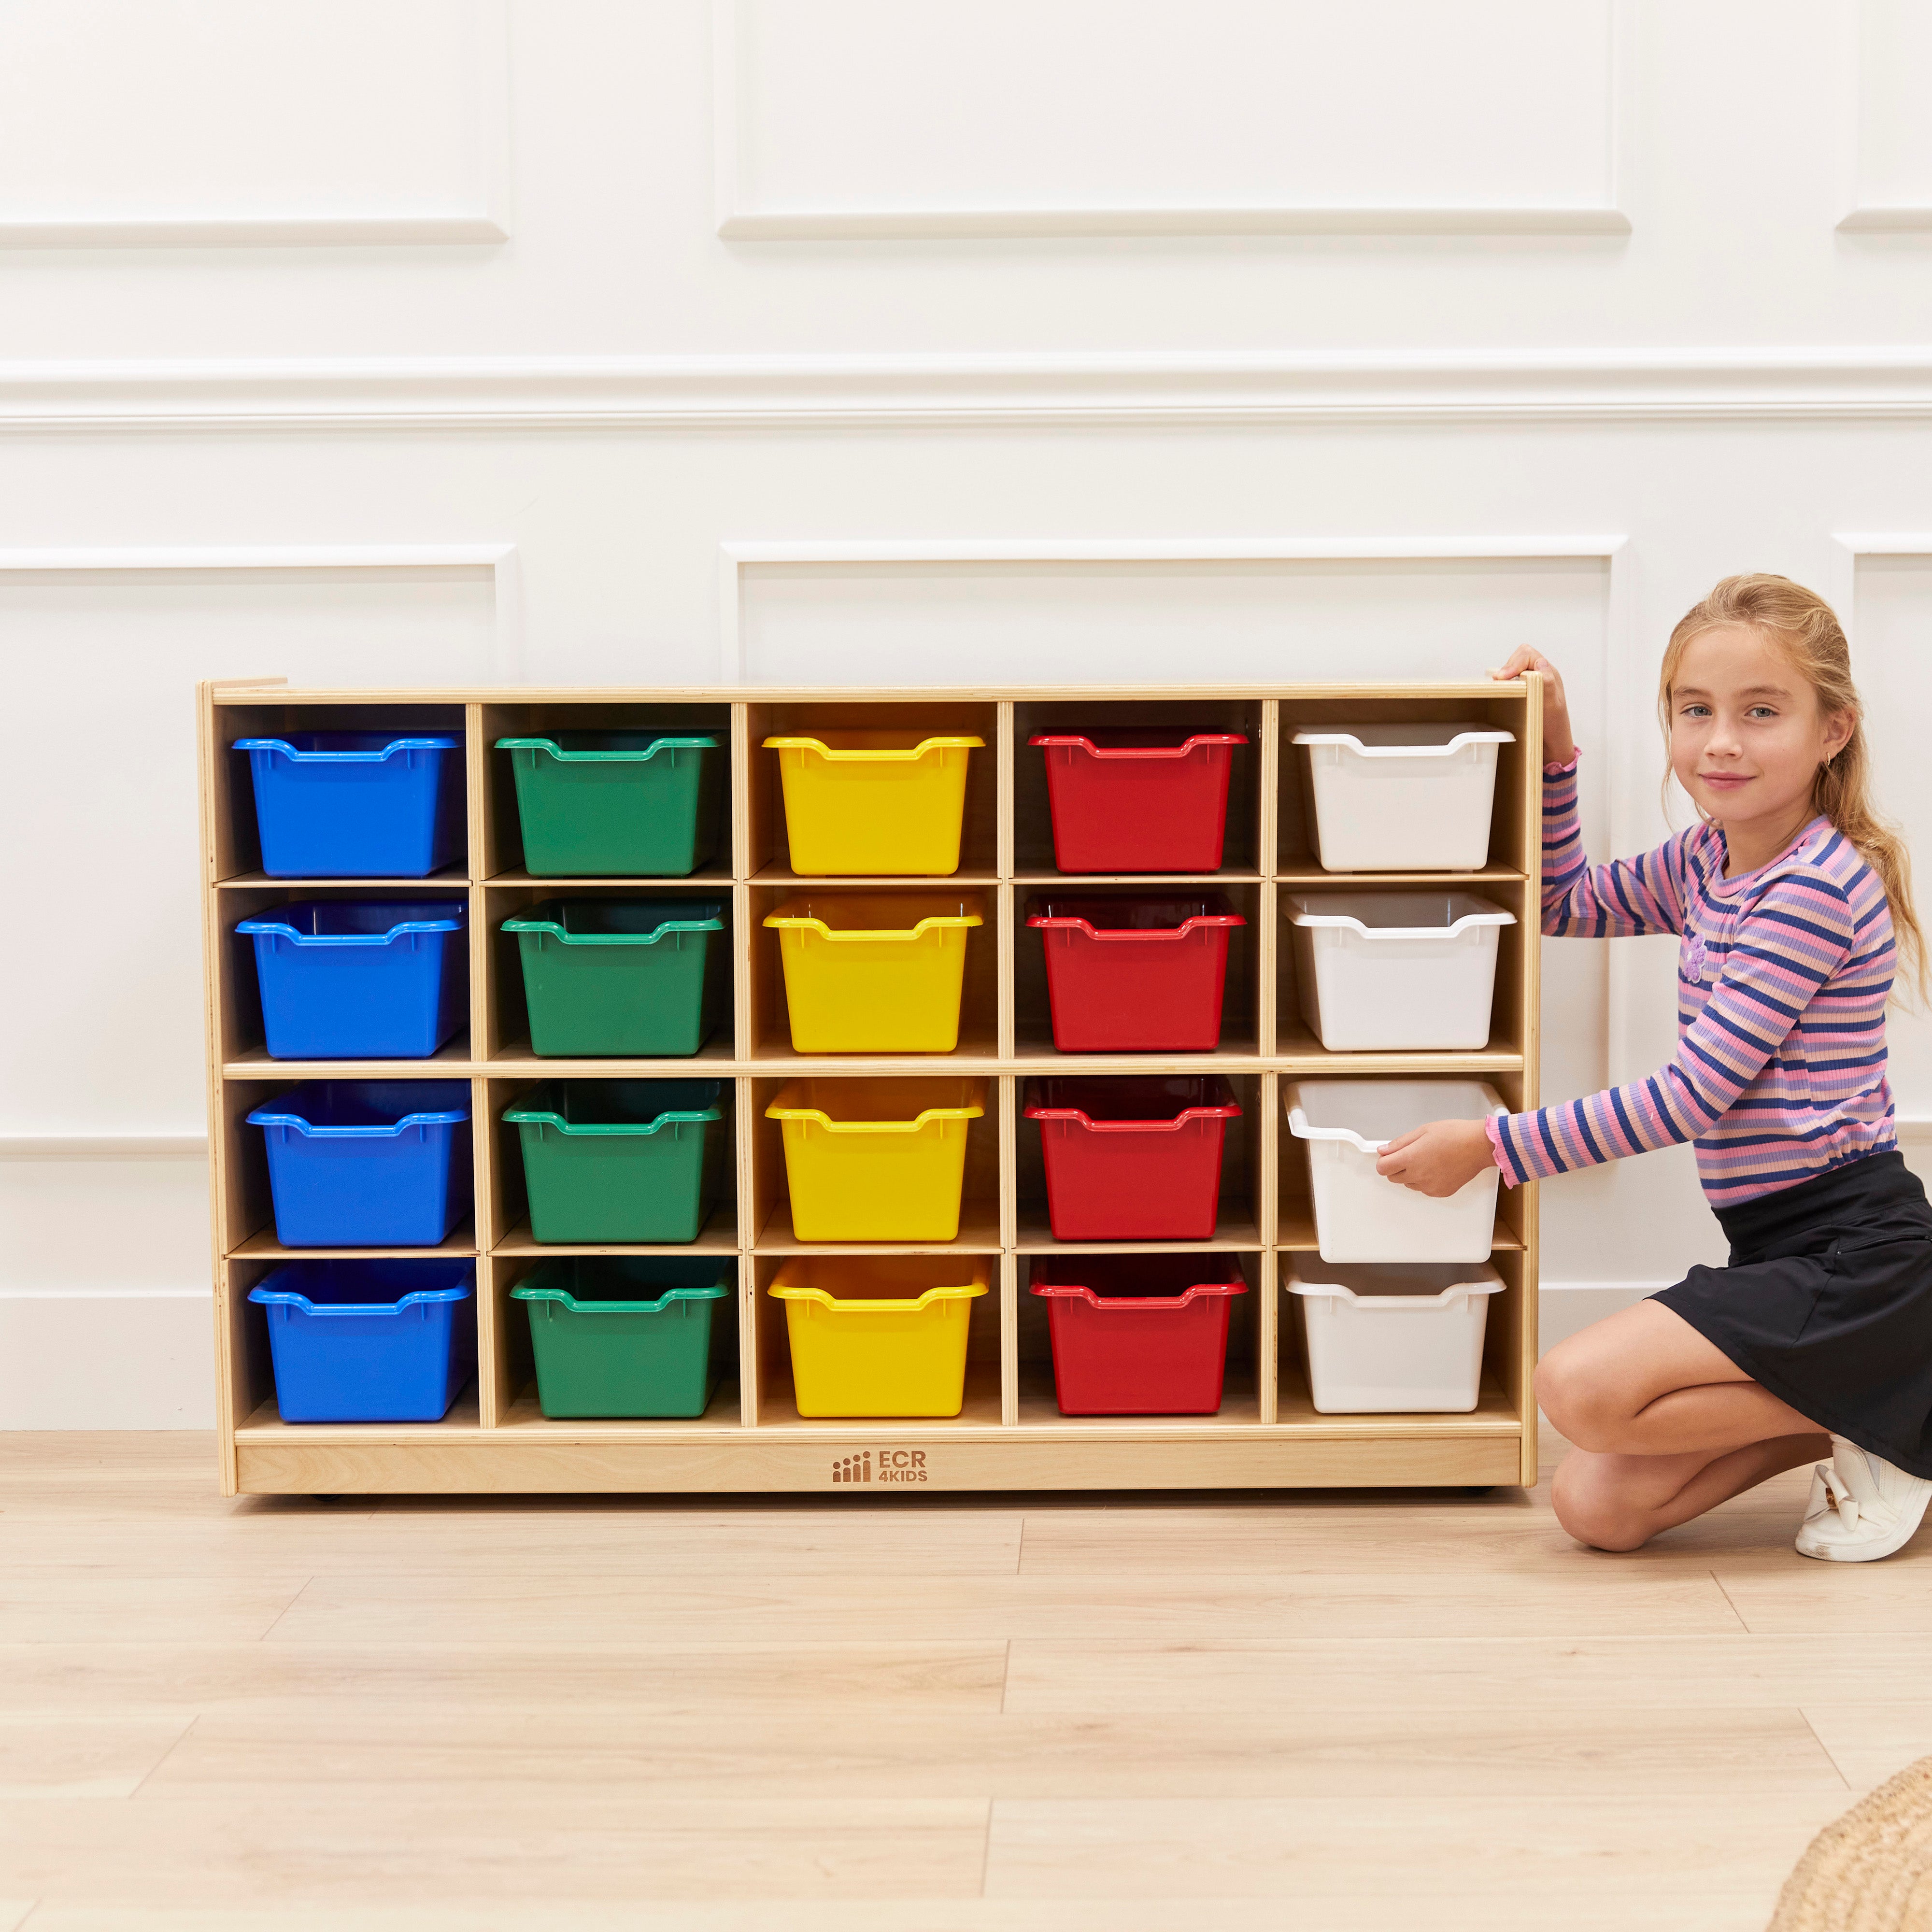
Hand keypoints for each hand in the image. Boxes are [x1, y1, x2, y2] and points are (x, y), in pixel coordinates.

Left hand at [1375, 1119, 1498, 1197]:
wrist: (1479, 1146)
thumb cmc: (1455, 1135)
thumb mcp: (1423, 1131)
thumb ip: (1400, 1143)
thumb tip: (1384, 1150)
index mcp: (1411, 1158)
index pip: (1382, 1168)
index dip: (1384, 1161)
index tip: (1389, 1156)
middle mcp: (1419, 1176)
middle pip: (1393, 1178)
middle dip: (1396, 1166)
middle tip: (1410, 1154)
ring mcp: (1430, 1186)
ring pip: (1409, 1184)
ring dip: (1412, 1174)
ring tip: (1428, 1159)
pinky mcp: (1441, 1192)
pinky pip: (1424, 1189)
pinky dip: (1426, 1181)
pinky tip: (1436, 1168)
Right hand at [1490, 646, 1575, 763]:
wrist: (1551, 745)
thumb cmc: (1554, 728)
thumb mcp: (1552, 707)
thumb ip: (1548, 684)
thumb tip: (1540, 663)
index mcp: (1549, 674)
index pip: (1527, 655)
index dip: (1512, 662)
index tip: (1501, 678)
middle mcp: (1540, 674)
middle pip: (1519, 657)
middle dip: (1507, 667)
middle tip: (1497, 682)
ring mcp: (1531, 682)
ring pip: (1513, 667)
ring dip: (1504, 675)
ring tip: (1499, 687)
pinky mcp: (1524, 691)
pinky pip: (1511, 679)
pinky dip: (1503, 683)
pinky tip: (1501, 693)